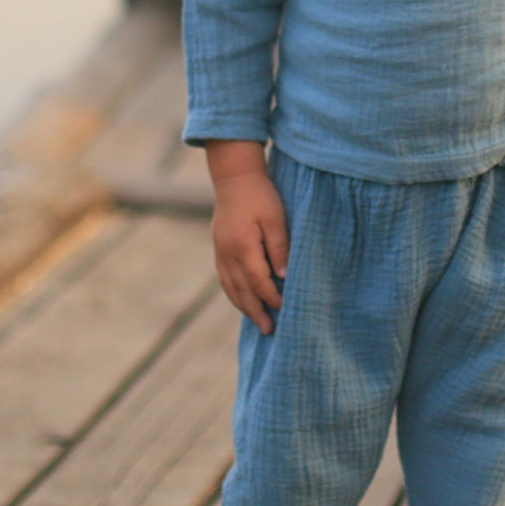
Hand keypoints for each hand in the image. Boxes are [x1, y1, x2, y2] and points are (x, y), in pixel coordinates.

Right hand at [205, 141, 288, 333]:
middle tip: (268, 330)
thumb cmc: (260, 195)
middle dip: (255, 311)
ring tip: (256, 320)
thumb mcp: (276, 218)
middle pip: (242, 290)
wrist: (234, 176)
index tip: (285, 308)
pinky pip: (224, 277)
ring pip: (230, 287)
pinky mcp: (219, 247)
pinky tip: (242, 298)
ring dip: (243, 305)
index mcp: (243, 247)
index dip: (272, 298)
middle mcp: (227, 254)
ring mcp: (220, 251)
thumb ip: (279, 248)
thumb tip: (283, 278)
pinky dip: (234, 292)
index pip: (259, 282)